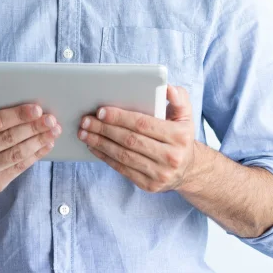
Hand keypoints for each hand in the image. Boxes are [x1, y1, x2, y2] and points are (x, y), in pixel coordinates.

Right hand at [0, 84, 60, 194]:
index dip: (17, 115)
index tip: (36, 109)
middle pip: (9, 138)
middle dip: (33, 127)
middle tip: (51, 119)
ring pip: (17, 154)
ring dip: (38, 141)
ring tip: (54, 131)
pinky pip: (19, 167)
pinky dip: (35, 155)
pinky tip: (47, 145)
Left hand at [78, 84, 196, 192]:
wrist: (189, 169)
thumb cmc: (180, 136)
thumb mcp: (185, 115)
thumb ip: (179, 98)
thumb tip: (166, 87)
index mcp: (179, 136)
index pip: (143, 124)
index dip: (120, 117)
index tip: (100, 111)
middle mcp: (171, 157)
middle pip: (130, 140)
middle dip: (104, 129)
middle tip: (85, 121)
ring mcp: (160, 174)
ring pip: (123, 156)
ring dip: (100, 143)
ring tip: (84, 133)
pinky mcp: (149, 185)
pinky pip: (122, 169)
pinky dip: (105, 157)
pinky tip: (93, 146)